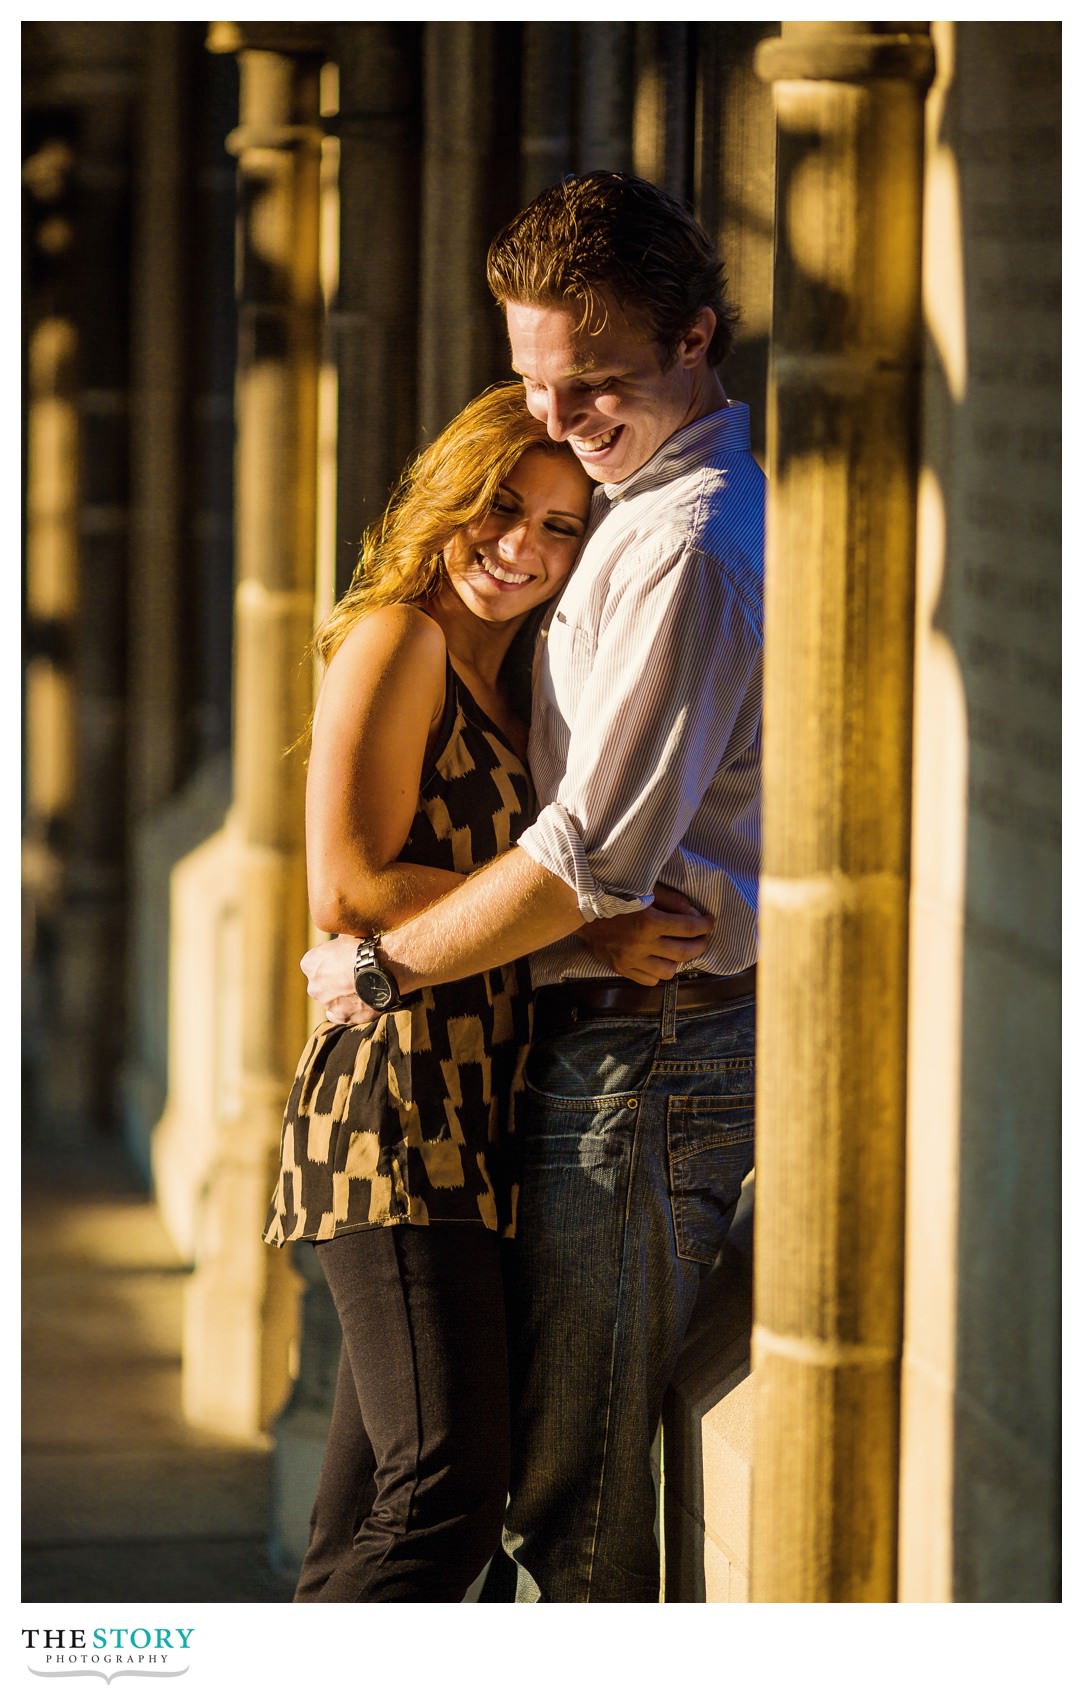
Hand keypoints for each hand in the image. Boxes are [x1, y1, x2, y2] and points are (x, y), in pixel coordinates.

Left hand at [301, 935, 377, 1024]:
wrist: (384, 967)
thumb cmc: (365, 947)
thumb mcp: (346, 935)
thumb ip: (337, 941)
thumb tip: (340, 935)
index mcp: (309, 963)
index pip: (314, 963)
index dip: (329, 960)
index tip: (342, 959)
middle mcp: (313, 985)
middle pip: (320, 984)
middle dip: (332, 980)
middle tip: (352, 974)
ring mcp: (327, 1003)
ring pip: (331, 1000)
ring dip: (341, 996)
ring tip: (361, 987)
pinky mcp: (343, 1017)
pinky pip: (339, 1016)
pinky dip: (347, 1010)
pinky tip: (359, 1002)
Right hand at [579, 884, 711, 985]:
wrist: (579, 908)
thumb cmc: (615, 892)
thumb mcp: (645, 888)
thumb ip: (672, 901)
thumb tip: (694, 913)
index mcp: (649, 922)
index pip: (689, 928)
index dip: (704, 925)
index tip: (709, 922)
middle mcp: (642, 944)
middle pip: (684, 952)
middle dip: (699, 944)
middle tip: (702, 937)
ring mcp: (631, 960)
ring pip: (668, 971)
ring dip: (678, 961)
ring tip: (679, 950)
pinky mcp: (621, 968)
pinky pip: (648, 979)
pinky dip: (659, 972)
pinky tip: (660, 960)